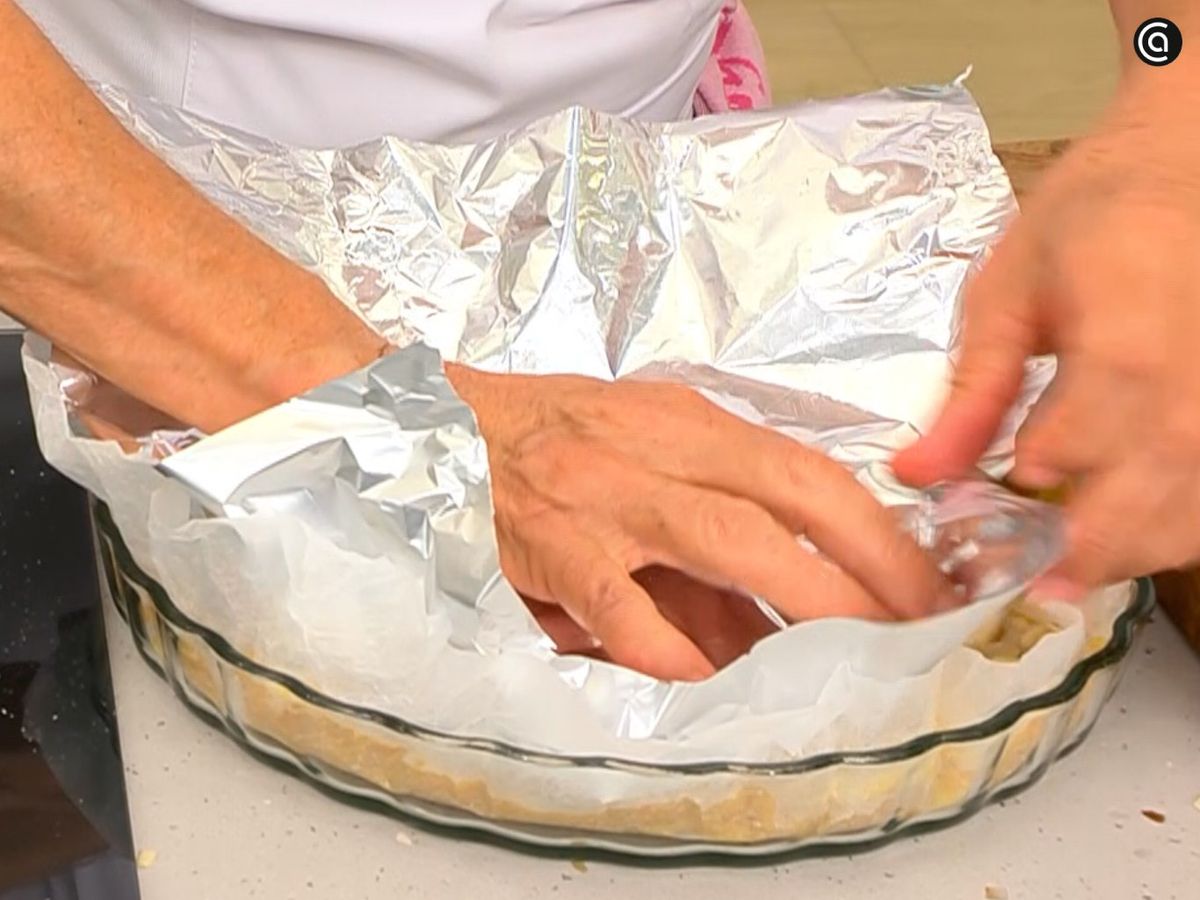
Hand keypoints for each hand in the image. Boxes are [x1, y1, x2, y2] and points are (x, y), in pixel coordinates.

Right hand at [447, 365, 952, 680]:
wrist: (458, 424)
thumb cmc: (568, 434)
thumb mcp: (655, 444)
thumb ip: (723, 511)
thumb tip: (796, 600)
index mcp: (694, 424)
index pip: (808, 471)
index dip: (877, 528)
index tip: (926, 581)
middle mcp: (659, 454)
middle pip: (785, 500)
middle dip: (865, 566)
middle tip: (916, 625)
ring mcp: (607, 499)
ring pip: (718, 538)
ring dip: (798, 595)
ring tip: (852, 651)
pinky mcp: (554, 547)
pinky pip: (616, 600)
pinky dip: (662, 640)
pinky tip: (697, 673)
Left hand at [894, 71, 1199, 590]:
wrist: (1187, 160)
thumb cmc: (1091, 215)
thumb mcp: (1009, 295)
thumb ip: (970, 395)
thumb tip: (917, 474)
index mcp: (1122, 354)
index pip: (1066, 462)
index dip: (1015, 503)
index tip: (970, 521)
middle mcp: (1194, 390)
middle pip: (1139, 509)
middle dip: (1075, 555)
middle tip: (1022, 584)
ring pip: (1189, 516)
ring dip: (1127, 554)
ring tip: (1066, 570)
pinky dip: (1175, 526)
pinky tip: (1130, 531)